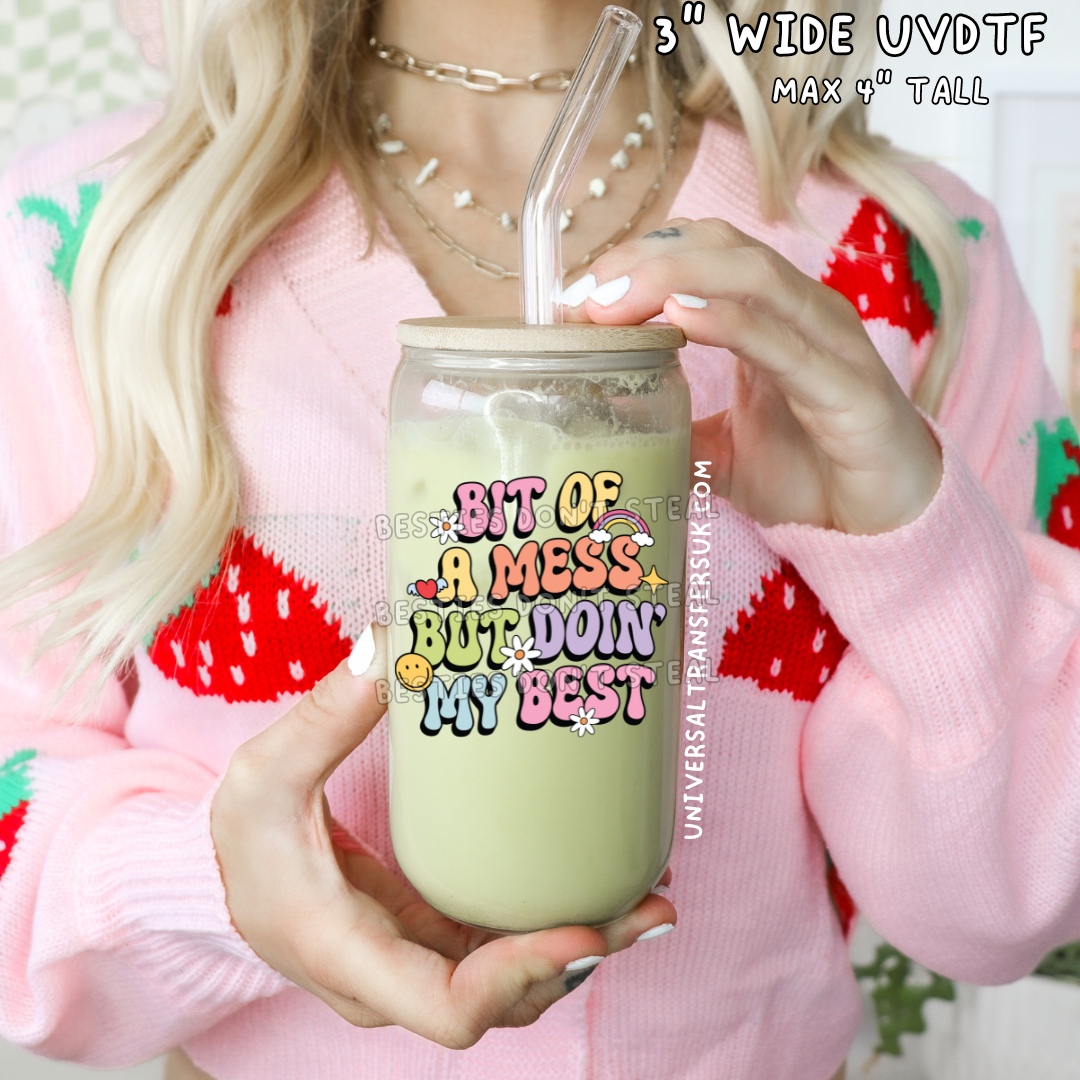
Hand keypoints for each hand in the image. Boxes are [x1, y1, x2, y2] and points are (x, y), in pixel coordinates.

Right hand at [211, 626, 675, 1047]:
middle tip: (650, 905)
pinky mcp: (432, 936)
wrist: (227, 873)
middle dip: (582, 957)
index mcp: (349, 955)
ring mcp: (417, 963)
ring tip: (649, 897)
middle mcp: (393, 980)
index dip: (522, 976)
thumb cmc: (239, 835)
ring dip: (585, 946)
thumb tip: (385, 645)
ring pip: (514, 983)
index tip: (584, 930)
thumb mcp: (265, 772)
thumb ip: (322, 716)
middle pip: (505, 1001)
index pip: (450, 1007)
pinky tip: (601, 885)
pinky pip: (504, 949)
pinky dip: (555, 927)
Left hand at [568, 219, 942, 534]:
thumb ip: (669, 429)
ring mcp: (831, 344)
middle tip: (582, 295)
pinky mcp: (850, 389)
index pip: (701, 253)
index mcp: (771, 317)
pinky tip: (679, 318)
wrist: (884, 528)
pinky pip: (786, 344)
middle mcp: (802, 314)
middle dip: (644, 259)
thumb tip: (604, 420)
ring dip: (674, 278)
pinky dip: (730, 322)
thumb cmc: (810, 475)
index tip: (576, 294)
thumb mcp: (718, 454)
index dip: (638, 258)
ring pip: (753, 277)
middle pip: (720, 248)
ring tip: (612, 301)